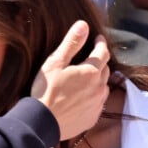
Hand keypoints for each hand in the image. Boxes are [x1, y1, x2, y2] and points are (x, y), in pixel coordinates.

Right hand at [31, 20, 109, 139]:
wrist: (41, 123)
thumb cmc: (46, 91)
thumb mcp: (55, 63)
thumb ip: (71, 44)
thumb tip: (84, 25)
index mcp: (91, 72)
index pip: (103, 52)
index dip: (100, 43)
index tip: (97, 38)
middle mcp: (99, 88)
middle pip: (105, 70)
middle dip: (100, 61)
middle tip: (90, 58)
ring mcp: (97, 105)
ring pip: (103, 87)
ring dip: (97, 81)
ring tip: (86, 79)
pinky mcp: (92, 118)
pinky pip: (97, 104)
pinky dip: (93, 97)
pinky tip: (82, 98)